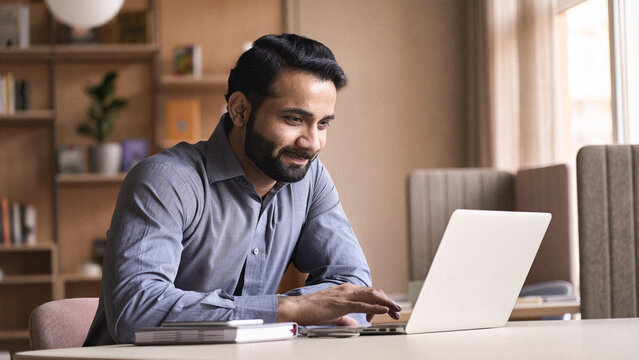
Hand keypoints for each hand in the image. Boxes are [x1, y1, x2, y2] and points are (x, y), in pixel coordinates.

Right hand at [276, 283, 401, 325]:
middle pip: (374, 293)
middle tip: (397, 310)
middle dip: (388, 301)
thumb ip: (345, 318)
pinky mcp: (341, 303)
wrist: (297, 308)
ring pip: (371, 296)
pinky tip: (383, 310)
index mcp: (345, 291)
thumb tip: (354, 323)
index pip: (369, 293)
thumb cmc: (311, 310)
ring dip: (386, 303)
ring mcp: (344, 295)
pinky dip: (375, 307)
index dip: (381, 301)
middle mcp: (347, 290)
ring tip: (395, 309)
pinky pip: (362, 304)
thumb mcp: (333, 314)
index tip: (388, 310)